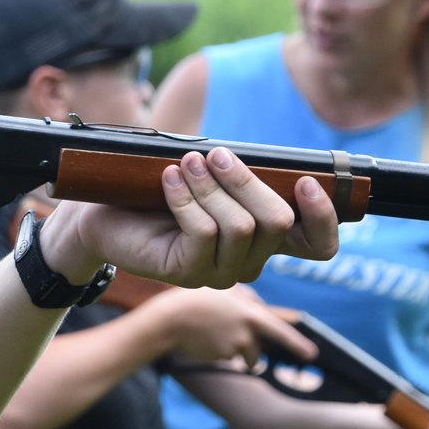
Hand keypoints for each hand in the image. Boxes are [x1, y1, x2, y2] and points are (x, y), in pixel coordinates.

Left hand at [40, 148, 339, 287]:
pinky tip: (169, 180)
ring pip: (240, 226)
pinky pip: (203, 233)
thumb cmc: (160, 191)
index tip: (307, 181)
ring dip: (211, 186)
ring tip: (185, 164)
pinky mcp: (187, 273)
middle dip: (248, 180)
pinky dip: (186, 198)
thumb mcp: (211, 177)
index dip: (324, 217)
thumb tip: (275, 161)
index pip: (320, 245)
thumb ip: (244, 174)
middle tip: (216, 155)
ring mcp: (220, 272)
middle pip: (278, 221)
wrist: (104, 214)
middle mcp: (250, 260)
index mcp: (265, 237)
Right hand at [144, 286, 316, 367]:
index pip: (280, 332)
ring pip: (241, 354)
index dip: (297, 344)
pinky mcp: (220, 357)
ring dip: (233, 349)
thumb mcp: (225, 290)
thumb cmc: (198, 299)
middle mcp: (246, 333)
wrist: (171, 318)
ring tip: (213, 333)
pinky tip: (204, 338)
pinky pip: (225, 356)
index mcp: (250, 314)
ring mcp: (233, 347)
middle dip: (251, 352)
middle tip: (253, 351)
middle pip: (257, 350)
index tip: (312, 355)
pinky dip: (218, 350)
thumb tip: (260, 307)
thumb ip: (247, 298)